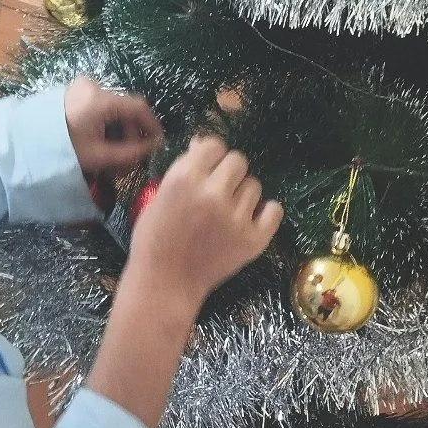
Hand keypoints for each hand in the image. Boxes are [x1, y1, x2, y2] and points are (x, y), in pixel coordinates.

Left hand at [64, 77, 161, 176]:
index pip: (138, 107)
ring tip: (114, 151)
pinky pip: (98, 105)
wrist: (26, 142)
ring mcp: (81, 86)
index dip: (152, 125)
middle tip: (131, 154)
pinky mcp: (73, 91)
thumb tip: (153, 148)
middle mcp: (93, 85)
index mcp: (100, 99)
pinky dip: (104, 121)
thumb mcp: (99, 155)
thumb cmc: (63, 150)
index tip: (158, 142)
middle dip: (130, 132)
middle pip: (124, 107)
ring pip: (112, 107)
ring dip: (117, 128)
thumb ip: (131, 152)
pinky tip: (100, 139)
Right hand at [129, 135, 282, 308]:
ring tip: (226, 212)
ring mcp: (236, 217)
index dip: (211, 156)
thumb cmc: (153, 239)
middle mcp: (213, 193)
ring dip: (242, 194)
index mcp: (184, 178)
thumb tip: (202, 144)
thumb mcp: (158, 197)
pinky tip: (250, 219)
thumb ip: (183, 170)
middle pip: (238, 161)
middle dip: (229, 173)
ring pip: (254, 185)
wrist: (164, 283)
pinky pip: (274, 210)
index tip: (207, 169)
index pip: (214, 145)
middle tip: (218, 191)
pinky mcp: (254, 239)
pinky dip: (265, 213)